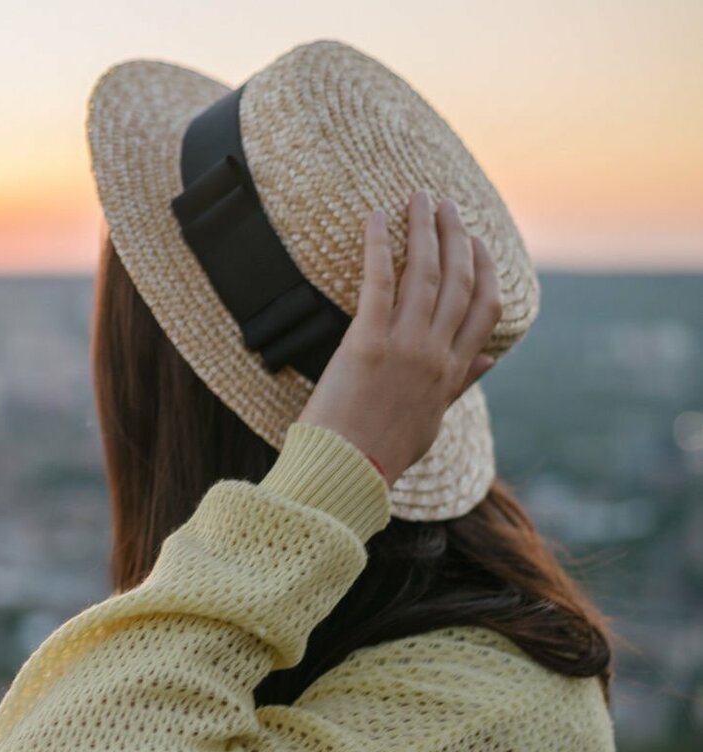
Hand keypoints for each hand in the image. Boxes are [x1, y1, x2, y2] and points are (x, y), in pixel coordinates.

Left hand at [296, 189, 502, 486]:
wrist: (345, 472)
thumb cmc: (381, 453)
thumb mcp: (432, 422)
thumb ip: (459, 385)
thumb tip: (487, 361)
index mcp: (453, 372)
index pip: (485, 310)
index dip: (485, 270)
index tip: (478, 244)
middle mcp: (436, 353)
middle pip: (459, 281)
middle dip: (457, 237)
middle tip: (448, 205)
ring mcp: (405, 345)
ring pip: (426, 273)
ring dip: (425, 229)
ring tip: (420, 198)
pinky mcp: (367, 341)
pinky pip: (379, 281)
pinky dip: (380, 244)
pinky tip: (378, 217)